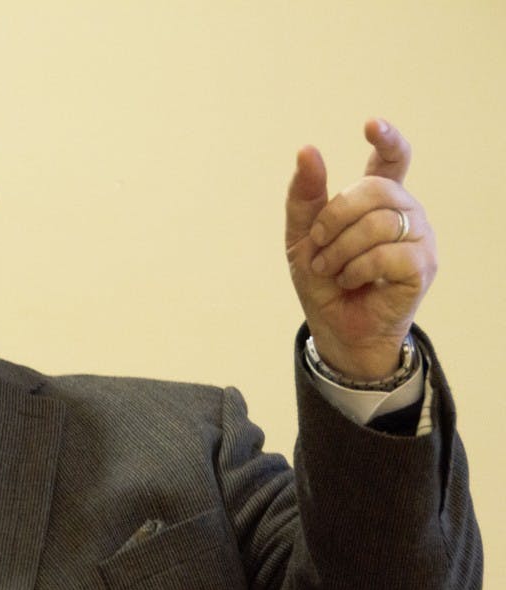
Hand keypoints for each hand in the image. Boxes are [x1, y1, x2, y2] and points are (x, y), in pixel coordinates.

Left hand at [285, 119, 436, 379]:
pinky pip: (388, 254)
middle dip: (333, 218)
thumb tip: (308, 150)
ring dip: (340, 250)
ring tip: (331, 269)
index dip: (387, 139)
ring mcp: (419, 237)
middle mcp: (404, 211)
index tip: (371, 125)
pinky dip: (357, 269)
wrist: (335, 328)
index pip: (393, 159)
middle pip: (373, 190)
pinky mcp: (422, 265)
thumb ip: (304, 196)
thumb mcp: (302, 237)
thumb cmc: (324, 281)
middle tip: (317, 246)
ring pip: (378, 223)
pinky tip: (350, 281)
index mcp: (378, 200)